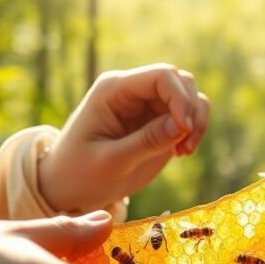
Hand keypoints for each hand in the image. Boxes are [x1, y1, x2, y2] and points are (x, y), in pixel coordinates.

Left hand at [38, 64, 210, 212]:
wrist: (68, 187)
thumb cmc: (79, 174)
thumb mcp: (111, 161)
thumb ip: (147, 142)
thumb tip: (182, 125)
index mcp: (114, 89)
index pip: (162, 76)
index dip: (180, 99)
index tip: (184, 131)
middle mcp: (133, 90)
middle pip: (181, 81)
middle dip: (191, 111)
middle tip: (185, 148)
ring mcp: (146, 105)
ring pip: (189, 96)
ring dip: (197, 121)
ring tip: (184, 152)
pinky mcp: (157, 122)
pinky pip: (188, 115)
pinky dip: (194, 131)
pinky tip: (182, 153)